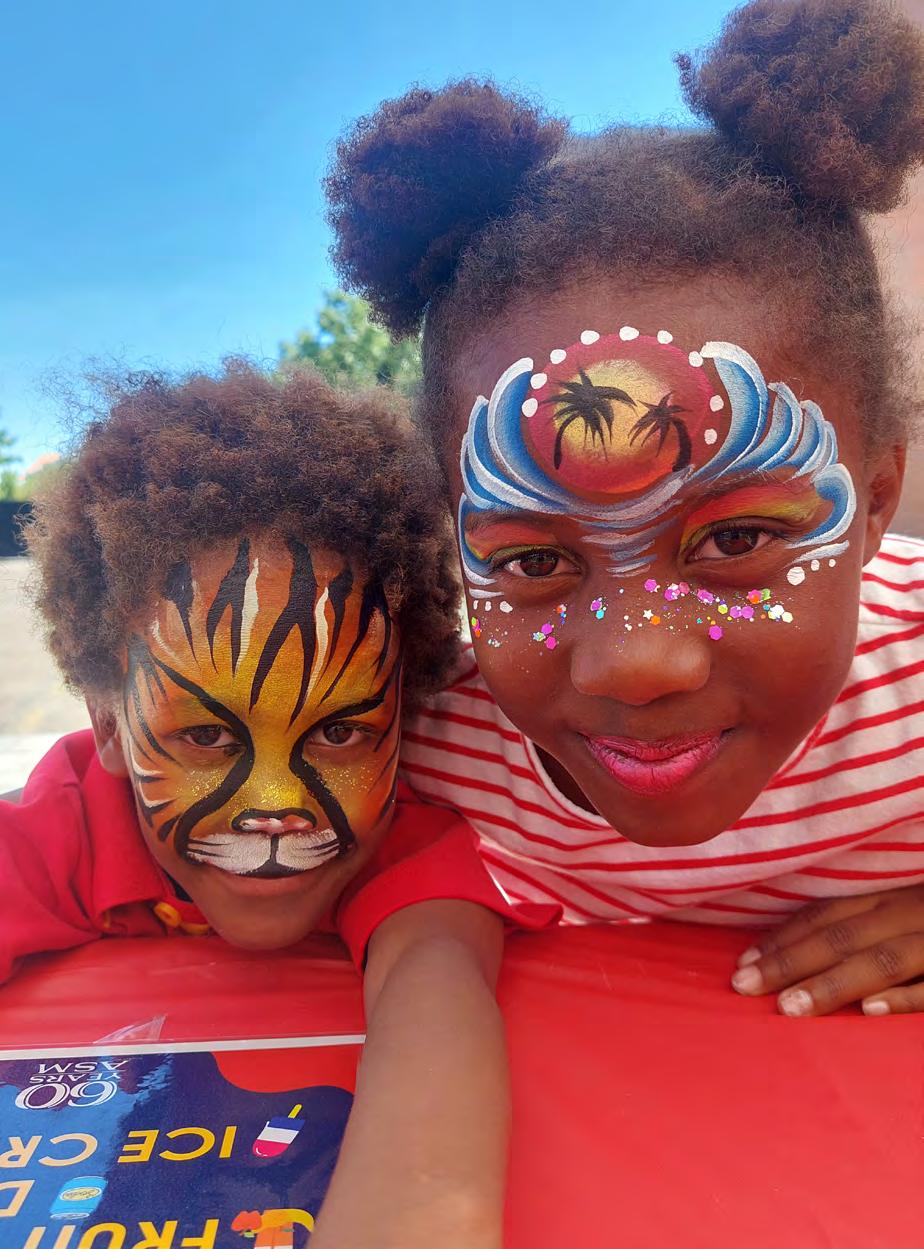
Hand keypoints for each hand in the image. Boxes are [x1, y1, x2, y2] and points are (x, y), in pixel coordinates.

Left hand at [730, 885, 923, 1016]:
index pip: (828, 914)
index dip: (784, 936)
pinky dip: (904, 997)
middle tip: (744, 986)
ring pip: (883, 960)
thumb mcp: (903, 909)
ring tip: (789, 1007)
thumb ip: (862, 924)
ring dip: (833, 983)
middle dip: (790, 961)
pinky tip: (869, 1010)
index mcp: (892, 897)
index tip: (744, 962)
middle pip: (844, 937)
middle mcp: (911, 912)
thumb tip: (796, 951)